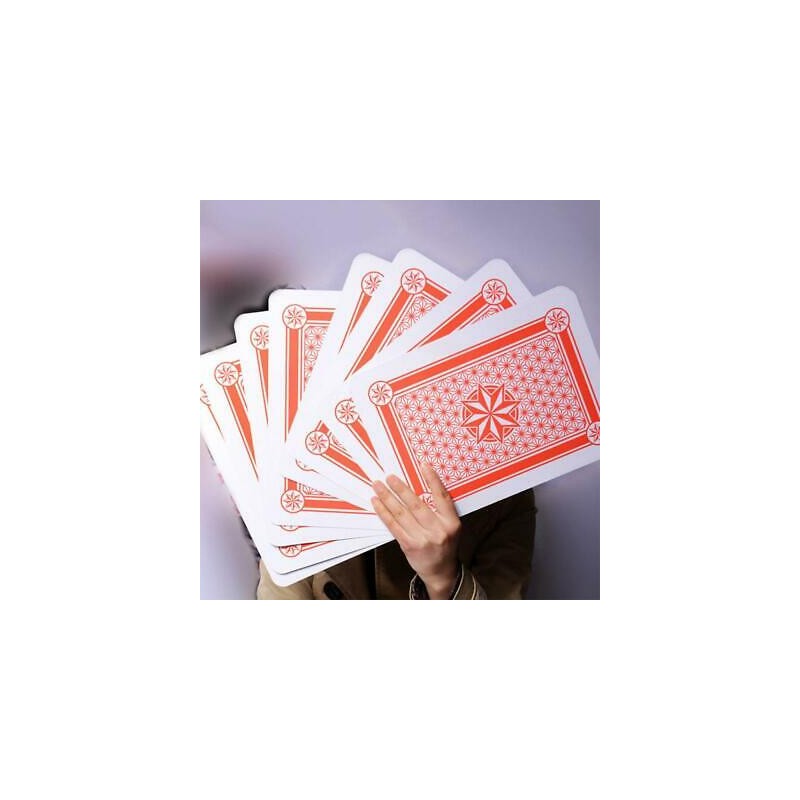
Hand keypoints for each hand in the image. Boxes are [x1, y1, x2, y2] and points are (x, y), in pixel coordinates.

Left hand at [371, 462, 461, 598]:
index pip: (442, 497)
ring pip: (402, 514)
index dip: (433, 480)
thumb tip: (419, 486)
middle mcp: (438, 531)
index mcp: (451, 523)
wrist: (441, 571)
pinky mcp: (409, 546)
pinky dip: (384, 513)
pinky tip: (377, 503)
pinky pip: (394, 526)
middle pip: (417, 505)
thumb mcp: (450, 527)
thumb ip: (439, 510)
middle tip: (390, 477)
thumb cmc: (444, 544)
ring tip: (378, 486)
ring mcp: (423, 539)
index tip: (423, 466)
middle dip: (401, 489)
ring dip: (388, 498)